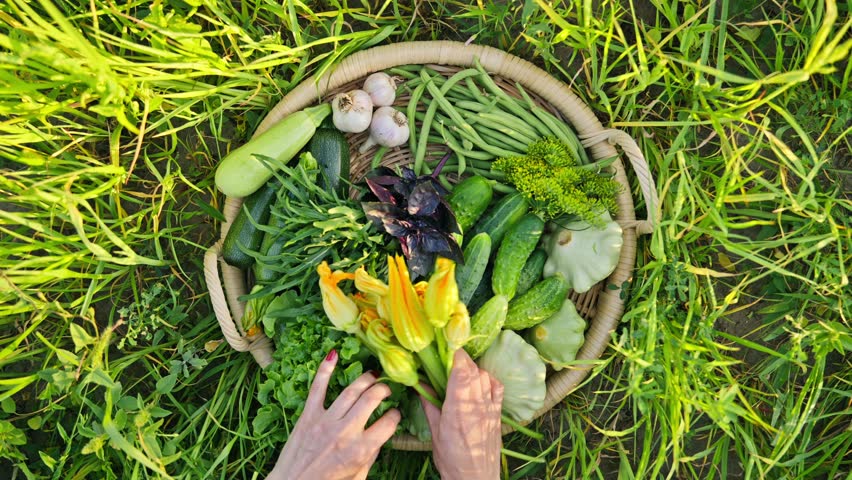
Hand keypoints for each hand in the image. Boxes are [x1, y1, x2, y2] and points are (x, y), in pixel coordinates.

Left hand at [267, 350, 400, 479]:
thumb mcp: (357, 477)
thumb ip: (370, 456)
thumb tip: (380, 436)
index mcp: (361, 450)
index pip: (389, 423)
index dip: (395, 415)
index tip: (394, 413)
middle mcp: (345, 432)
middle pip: (371, 399)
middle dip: (383, 389)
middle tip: (386, 388)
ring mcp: (325, 421)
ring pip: (351, 391)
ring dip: (365, 379)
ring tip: (372, 376)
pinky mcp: (308, 415)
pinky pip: (318, 388)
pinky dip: (325, 369)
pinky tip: (333, 355)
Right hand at [420, 349, 502, 479]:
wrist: (475, 479)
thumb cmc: (451, 459)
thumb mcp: (435, 432)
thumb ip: (430, 404)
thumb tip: (420, 383)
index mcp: (457, 408)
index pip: (461, 370)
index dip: (454, 355)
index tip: (443, 348)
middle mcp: (477, 404)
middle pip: (473, 369)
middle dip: (460, 360)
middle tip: (446, 360)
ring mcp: (490, 407)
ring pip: (484, 375)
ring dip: (472, 369)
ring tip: (459, 373)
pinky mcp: (498, 412)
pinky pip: (496, 387)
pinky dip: (488, 379)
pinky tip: (479, 382)